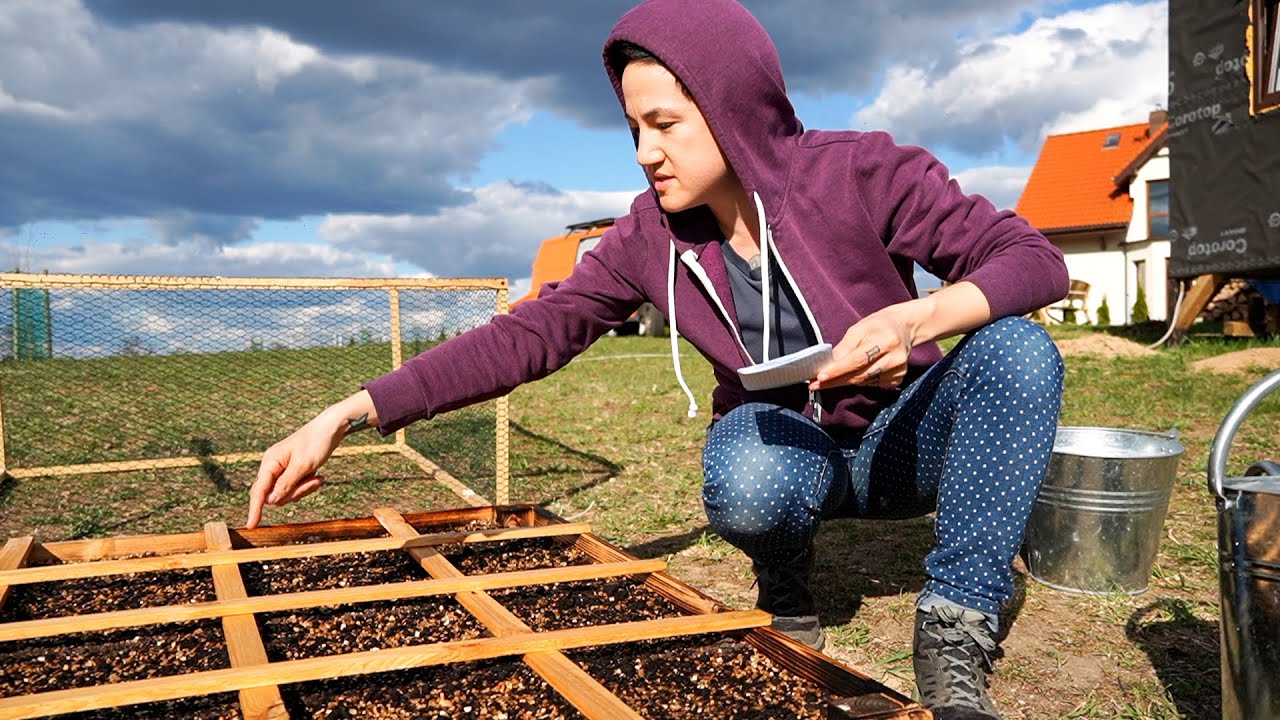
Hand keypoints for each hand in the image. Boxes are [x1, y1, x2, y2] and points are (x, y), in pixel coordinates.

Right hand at [246, 390, 376, 527]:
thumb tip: (271, 501)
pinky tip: (318, 476)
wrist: (331, 429)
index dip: (255, 509)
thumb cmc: (316, 443)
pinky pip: (295, 488)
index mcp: (270, 462)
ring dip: (304, 489)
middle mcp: (272, 466)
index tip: (250, 526)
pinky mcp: (292, 472)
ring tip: (318, 477)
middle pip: (275, 495)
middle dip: (295, 493)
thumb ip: (286, 484)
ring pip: (287, 493)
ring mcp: (281, 470)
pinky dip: (307, 485)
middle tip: (314, 481)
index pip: (259, 491)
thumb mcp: (303, 466)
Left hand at [809, 304, 916, 390]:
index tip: (820, 378)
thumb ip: (844, 347)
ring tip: (831, 378)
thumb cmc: (878, 325)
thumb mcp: (859, 328)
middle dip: (835, 380)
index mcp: (886, 340)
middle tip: (815, 385)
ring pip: (864, 382)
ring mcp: (898, 370)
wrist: (904, 327)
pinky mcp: (898, 378)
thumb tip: (828, 365)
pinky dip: (860, 381)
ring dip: (845, 381)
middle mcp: (895, 358)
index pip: (857, 360)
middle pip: (860, 375)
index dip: (838, 370)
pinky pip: (872, 384)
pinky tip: (856, 373)